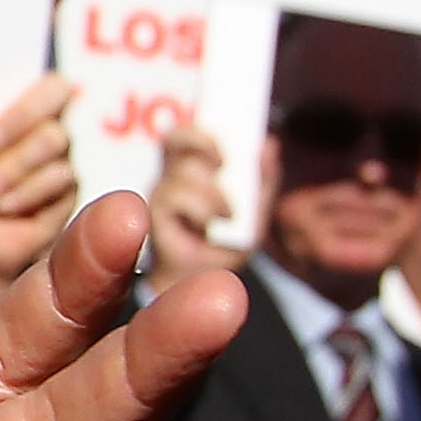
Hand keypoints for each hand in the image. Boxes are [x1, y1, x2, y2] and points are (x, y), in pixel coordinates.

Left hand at [0, 13, 79, 330]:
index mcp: (7, 89)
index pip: (36, 35)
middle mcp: (40, 113)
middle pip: (53, 91)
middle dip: (18, 118)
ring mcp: (59, 147)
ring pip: (55, 140)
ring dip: (13, 166)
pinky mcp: (70, 185)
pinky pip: (59, 178)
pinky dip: (24, 192)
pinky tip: (1, 205)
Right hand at [147, 123, 247, 280]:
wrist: (199, 291)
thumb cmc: (221, 251)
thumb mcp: (254, 211)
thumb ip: (262, 179)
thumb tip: (269, 143)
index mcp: (188, 173)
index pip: (182, 136)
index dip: (197, 130)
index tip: (223, 141)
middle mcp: (167, 181)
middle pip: (175, 140)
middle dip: (204, 144)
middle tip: (222, 164)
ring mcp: (157, 198)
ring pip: (183, 171)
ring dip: (214, 192)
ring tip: (226, 215)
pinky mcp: (151, 219)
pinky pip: (176, 199)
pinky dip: (202, 210)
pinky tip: (208, 227)